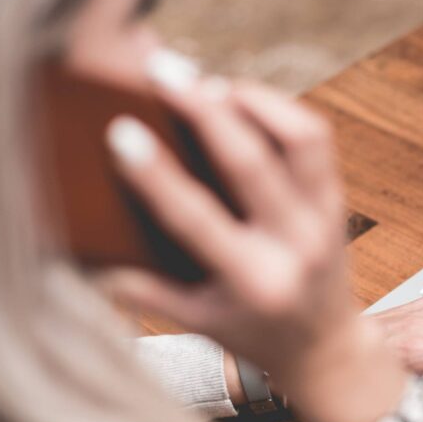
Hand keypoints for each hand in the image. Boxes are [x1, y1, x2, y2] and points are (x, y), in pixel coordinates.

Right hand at [99, 59, 406, 421]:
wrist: (327, 349)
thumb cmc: (255, 333)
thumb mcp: (198, 322)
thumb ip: (147, 292)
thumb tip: (85, 261)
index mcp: (253, 280)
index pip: (198, 219)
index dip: (157, 174)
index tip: (121, 132)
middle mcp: (294, 246)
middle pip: (251, 164)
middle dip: (204, 110)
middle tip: (164, 72)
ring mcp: (324, 220)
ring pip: (302, 139)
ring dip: (255, 100)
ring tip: (209, 84)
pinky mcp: (338, 202)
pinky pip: (316, 142)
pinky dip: (281, 111)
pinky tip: (244, 100)